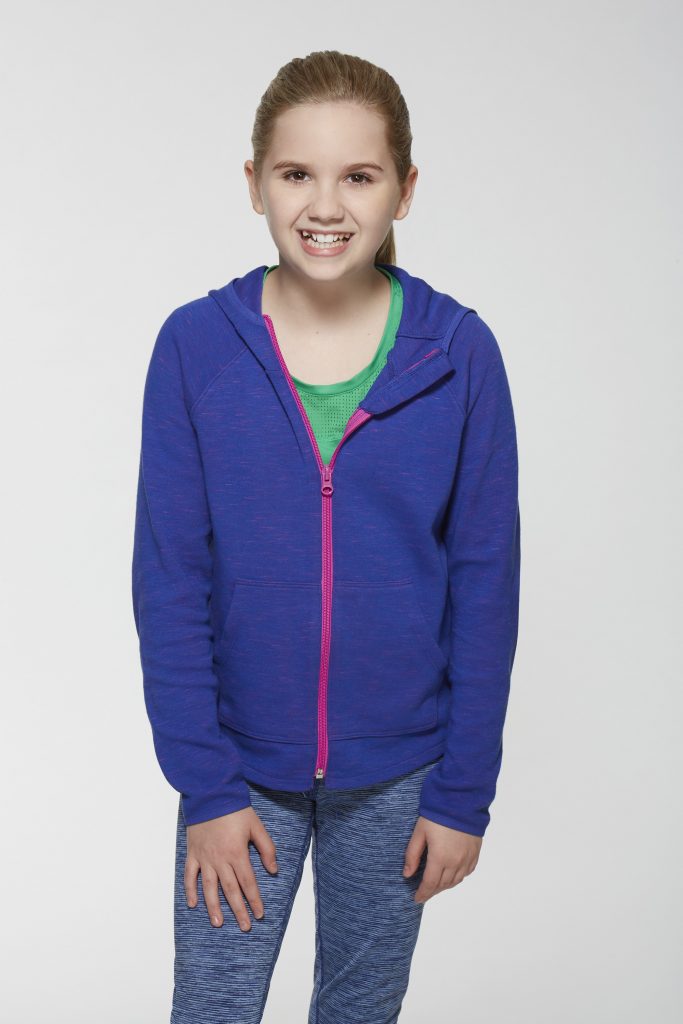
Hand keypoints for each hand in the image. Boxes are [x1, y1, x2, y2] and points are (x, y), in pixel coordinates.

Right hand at [185, 806, 277, 930]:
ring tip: (219, 923)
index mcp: (237, 853)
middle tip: (245, 926)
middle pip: (230, 890)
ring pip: (209, 888)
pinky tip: (194, 904)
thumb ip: (267, 848)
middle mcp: (220, 860)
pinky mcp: (193, 853)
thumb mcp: (257, 826)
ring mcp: (204, 858)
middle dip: (238, 910)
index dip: (254, 900)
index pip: (248, 883)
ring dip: (214, 907)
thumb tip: (273, 870)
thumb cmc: (235, 809)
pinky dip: (190, 891)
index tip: (259, 914)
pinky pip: (190, 876)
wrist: (210, 795)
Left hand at [403, 816, 481, 903]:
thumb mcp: (419, 832)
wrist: (462, 800)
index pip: (430, 884)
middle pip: (443, 885)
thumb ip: (412, 854)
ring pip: (456, 881)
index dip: (423, 893)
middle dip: (433, 891)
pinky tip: (452, 875)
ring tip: (436, 886)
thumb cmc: (438, 814)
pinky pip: (467, 872)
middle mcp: (456, 862)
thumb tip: (407, 874)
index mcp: (440, 858)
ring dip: (445, 886)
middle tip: (424, 893)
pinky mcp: (475, 852)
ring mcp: (467, 858)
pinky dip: (458, 877)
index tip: (417, 899)